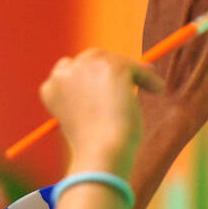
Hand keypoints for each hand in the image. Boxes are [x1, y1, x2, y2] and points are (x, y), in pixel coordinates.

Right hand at [40, 48, 163, 171]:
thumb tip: (113, 90)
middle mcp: (64, 73)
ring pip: (114, 61)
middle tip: (132, 74)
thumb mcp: (84, 122)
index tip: (107, 81)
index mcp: (50, 88)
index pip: (69, 69)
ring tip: (153, 88)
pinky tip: (157, 90)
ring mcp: (87, 67)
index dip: (90, 74)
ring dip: (133, 72)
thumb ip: (89, 102)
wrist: (101, 152)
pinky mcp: (113, 67)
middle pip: (91, 57)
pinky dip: (148, 79)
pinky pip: (135, 68)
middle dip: (111, 65)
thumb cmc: (94, 148)